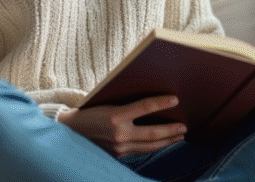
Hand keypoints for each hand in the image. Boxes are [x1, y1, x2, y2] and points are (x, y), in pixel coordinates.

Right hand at [57, 95, 186, 156]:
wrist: (69, 131)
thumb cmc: (89, 111)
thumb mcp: (106, 101)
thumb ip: (126, 103)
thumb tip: (150, 100)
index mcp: (115, 117)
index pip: (144, 107)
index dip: (161, 103)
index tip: (175, 99)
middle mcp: (119, 134)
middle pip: (153, 133)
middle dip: (171, 130)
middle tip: (185, 126)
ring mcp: (119, 148)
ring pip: (150, 145)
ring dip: (167, 141)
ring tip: (179, 136)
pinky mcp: (118, 155)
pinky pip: (141, 151)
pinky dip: (154, 146)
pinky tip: (163, 143)